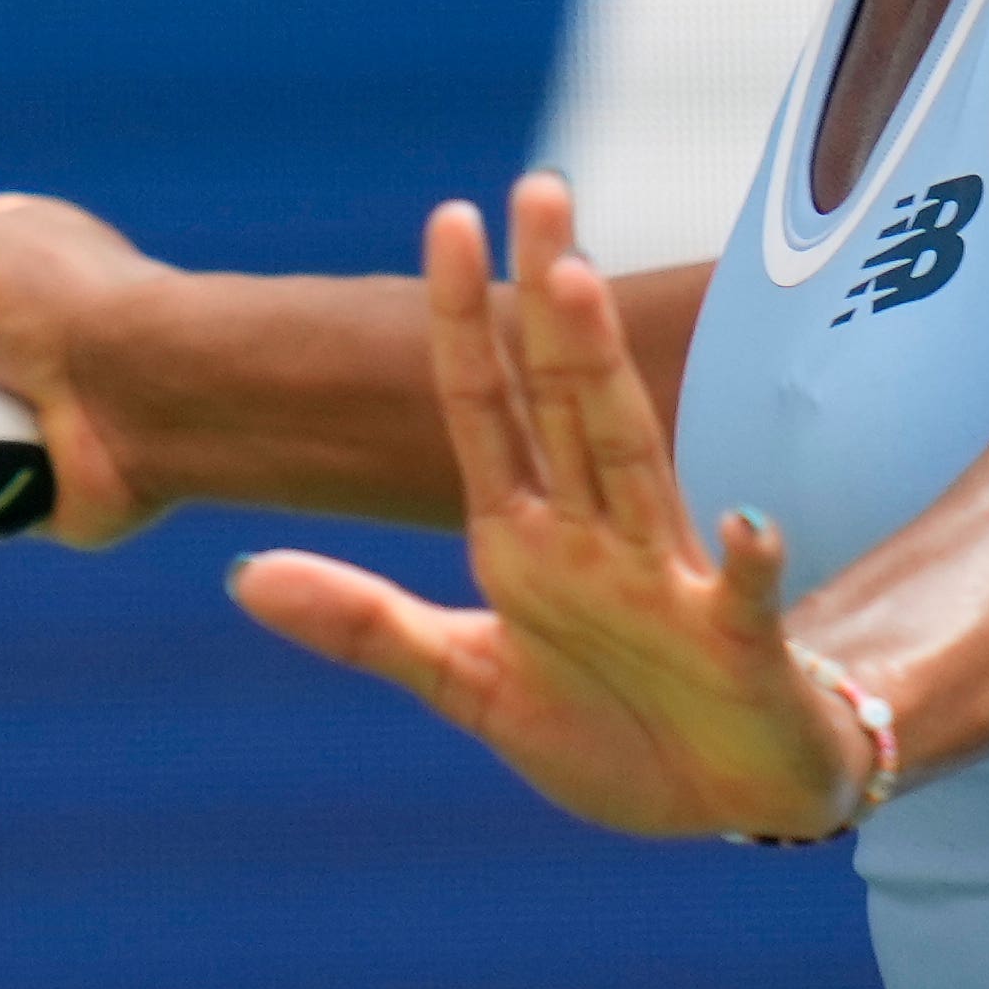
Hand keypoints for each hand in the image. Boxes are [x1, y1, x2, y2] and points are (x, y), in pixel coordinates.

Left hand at [229, 174, 869, 839]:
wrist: (724, 800)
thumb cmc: (608, 729)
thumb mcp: (468, 683)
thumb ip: (366, 624)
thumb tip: (242, 574)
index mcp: (527, 539)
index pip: (486, 407)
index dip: (462, 319)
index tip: (447, 217)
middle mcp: (598, 536)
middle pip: (567, 397)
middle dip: (546, 299)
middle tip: (538, 188)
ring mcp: (668, 580)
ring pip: (634, 460)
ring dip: (605, 376)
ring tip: (577, 288)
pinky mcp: (737, 641)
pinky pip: (740, 595)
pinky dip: (746, 562)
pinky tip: (745, 525)